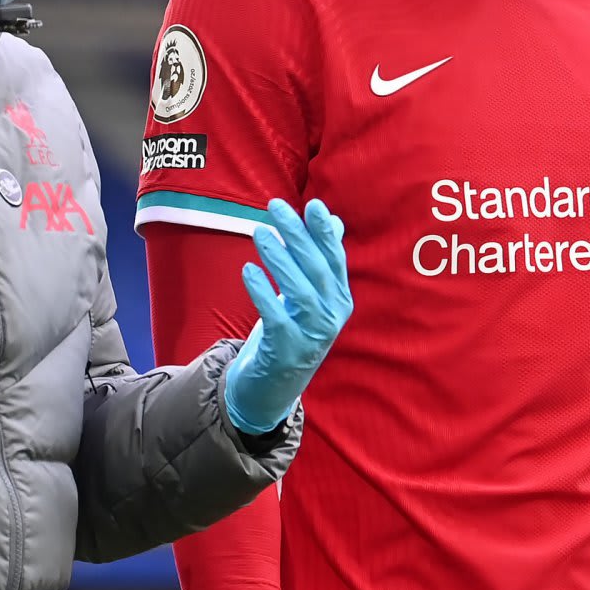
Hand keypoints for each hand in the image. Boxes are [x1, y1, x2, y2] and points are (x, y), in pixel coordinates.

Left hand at [223, 199, 352, 433]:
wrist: (273, 386)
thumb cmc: (290, 331)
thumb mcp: (309, 295)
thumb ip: (321, 260)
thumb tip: (335, 221)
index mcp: (340, 300)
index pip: (335, 259)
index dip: (325, 231)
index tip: (313, 204)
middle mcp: (333, 317)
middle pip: (317, 269)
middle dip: (298, 235)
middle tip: (276, 207)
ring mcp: (313, 336)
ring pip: (299, 291)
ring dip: (279, 258)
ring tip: (260, 231)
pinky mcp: (288, 350)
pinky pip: (275, 316)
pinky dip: (261, 291)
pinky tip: (248, 269)